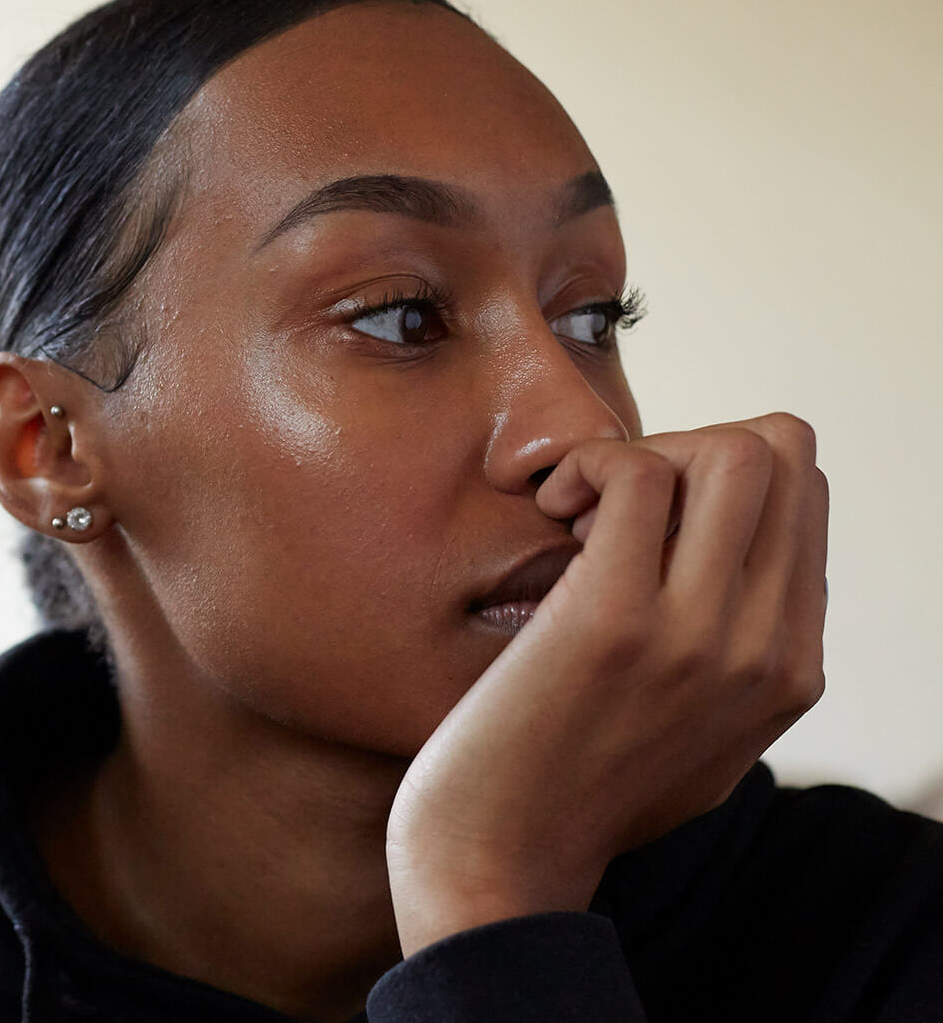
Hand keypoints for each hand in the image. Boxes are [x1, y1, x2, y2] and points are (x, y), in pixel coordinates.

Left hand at [385, 412, 829, 955]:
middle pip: (784, 454)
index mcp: (793, 669)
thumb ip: (737, 662)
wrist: (497, 862)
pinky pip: (638, 471)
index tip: (642, 523)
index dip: (716, 476)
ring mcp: (700, 635)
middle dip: (687, 443)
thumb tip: (737, 565)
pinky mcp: (615, 621)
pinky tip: (549, 511)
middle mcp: (767, 649)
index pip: (807, 497)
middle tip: (608, 504)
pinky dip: (588, 465)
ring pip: (732, 450)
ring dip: (640, 451)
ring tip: (578, 510)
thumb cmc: (571, 790)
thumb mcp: (699, 739)